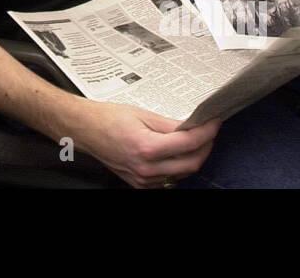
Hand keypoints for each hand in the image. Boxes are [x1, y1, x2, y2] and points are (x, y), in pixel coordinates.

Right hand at [75, 100, 220, 188]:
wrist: (85, 130)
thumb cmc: (108, 118)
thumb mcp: (142, 114)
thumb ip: (171, 125)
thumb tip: (193, 127)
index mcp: (147, 147)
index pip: (189, 144)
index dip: (207, 132)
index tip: (214, 122)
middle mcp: (146, 168)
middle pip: (191, 163)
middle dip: (205, 147)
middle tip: (209, 132)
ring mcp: (143, 179)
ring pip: (182, 174)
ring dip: (193, 158)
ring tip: (194, 140)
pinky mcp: (140, 184)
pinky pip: (168, 179)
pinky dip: (178, 167)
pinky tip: (176, 153)